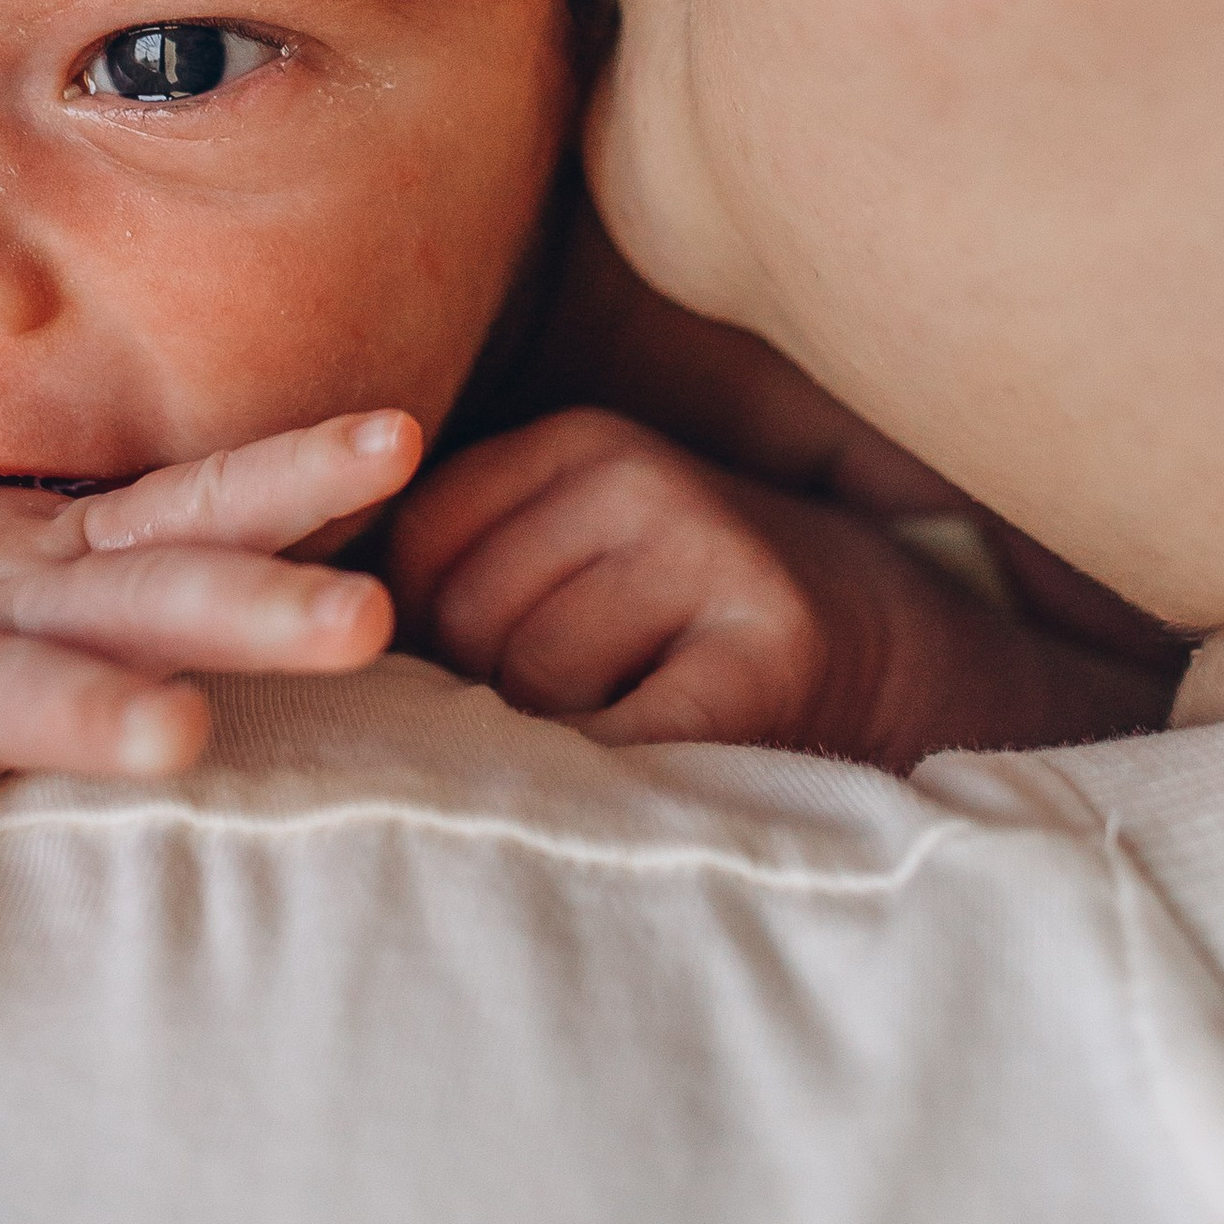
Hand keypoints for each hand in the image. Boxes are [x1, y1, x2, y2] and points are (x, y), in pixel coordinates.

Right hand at [0, 410, 417, 998]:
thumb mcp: (48, 559)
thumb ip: (169, 566)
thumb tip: (345, 597)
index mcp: (74, 557)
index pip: (205, 502)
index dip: (303, 470)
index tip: (402, 436)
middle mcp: (15, 600)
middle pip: (156, 593)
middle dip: (261, 605)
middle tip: (370, 618)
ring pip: (23, 691)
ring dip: (95, 713)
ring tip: (177, 740)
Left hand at [390, 406, 1169, 767]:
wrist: (903, 656)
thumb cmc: (696, 622)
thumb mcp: (587, 547)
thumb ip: (470, 562)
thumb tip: (320, 628)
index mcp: (583, 441)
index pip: (419, 548)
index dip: (427, 635)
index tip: (488, 666)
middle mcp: (643, 477)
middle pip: (469, 624)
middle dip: (492, 695)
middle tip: (575, 714)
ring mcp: (713, 556)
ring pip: (537, 688)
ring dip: (563, 743)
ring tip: (631, 730)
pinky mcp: (769, 653)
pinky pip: (626, 744)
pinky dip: (617, 782)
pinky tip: (660, 772)